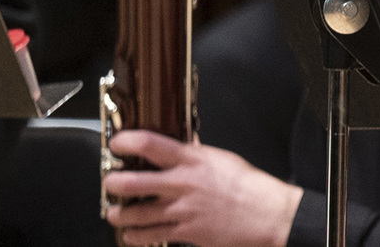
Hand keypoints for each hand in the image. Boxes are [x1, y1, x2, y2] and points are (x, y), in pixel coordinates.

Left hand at [104, 129, 302, 246]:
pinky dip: (135, 237)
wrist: (268, 214)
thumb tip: (185, 144)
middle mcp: (183, 184)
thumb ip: (198, 153)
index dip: (127, 142)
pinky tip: (131, 234)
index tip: (118, 143)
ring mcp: (181, 210)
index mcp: (194, 160)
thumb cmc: (250, 187)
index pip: (151, 145)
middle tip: (111, 182)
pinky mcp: (184, 232)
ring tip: (114, 213)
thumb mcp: (223, 159)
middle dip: (114, 183)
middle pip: (132, 182)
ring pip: (135, 213)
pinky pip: (150, 236)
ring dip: (118, 214)